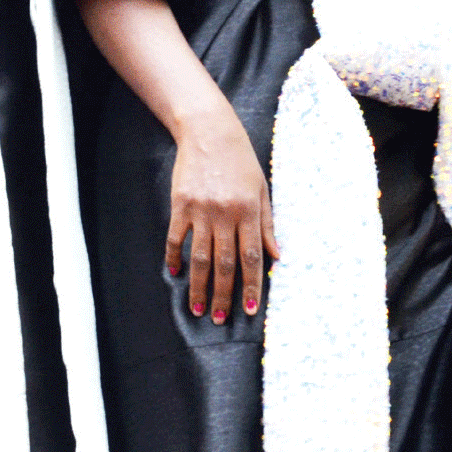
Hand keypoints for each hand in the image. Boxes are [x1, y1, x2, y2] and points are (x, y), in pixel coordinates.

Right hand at [167, 101, 275, 322]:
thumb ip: (268, 224)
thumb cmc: (241, 162)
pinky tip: (175, 272)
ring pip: (199, 256)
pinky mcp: (180, 204)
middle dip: (223, 294)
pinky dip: (174, 256)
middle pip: (224, 263)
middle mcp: (225, 214)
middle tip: (218, 318)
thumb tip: (276, 256)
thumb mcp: (262, 190)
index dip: (252, 286)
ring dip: (198, 285)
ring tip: (197, 307)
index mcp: (249, 212)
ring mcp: (200, 210)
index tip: (250, 309)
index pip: (251, 257)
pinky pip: (176, 237)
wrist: (209, 133)